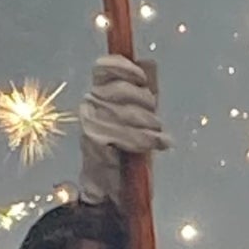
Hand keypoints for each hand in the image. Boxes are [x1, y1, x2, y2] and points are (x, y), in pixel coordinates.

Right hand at [78, 54, 169, 205]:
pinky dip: (146, 140)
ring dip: (149, 125)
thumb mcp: (136, 113)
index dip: (125, 68)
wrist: (111, 185)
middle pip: (122, 89)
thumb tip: (149, 63)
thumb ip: (141, 90)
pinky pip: (126, 135)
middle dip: (146, 103)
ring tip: (157, 135)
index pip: (104, 67)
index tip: (142, 78)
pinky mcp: (95, 143)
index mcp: (97, 91)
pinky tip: (159, 143)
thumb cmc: (126, 147)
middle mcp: (90, 104)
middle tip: (155, 120)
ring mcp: (90, 123)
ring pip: (127, 112)